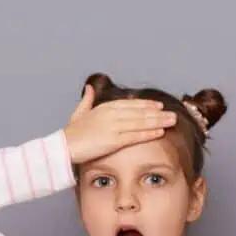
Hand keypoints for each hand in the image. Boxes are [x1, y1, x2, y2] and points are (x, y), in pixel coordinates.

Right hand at [63, 84, 177, 163]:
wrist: (62, 147)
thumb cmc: (70, 134)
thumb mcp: (78, 113)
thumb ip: (87, 100)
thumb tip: (90, 87)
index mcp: (104, 108)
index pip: (130, 104)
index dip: (146, 105)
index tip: (159, 106)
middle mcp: (110, 115)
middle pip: (139, 112)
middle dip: (158, 113)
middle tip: (173, 114)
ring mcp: (113, 127)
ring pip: (140, 122)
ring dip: (158, 121)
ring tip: (172, 121)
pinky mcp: (113, 140)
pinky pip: (135, 136)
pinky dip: (148, 133)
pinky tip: (160, 132)